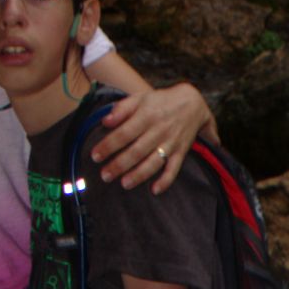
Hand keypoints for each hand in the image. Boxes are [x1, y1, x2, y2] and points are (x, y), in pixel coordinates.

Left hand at [87, 80, 212, 192]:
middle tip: (105, 175)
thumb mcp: (140, 98)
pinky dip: (165, 181)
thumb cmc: (160, 101)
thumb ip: (122, 108)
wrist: (192, 103)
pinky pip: (174, 169)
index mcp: (146, 115)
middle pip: (137, 151)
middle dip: (119, 165)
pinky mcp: (181, 152)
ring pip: (154, 162)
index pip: (124, 133)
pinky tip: (154, 190)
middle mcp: (159, 130)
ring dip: (139, 175)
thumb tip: (105, 121)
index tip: (95, 155)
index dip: (109, 145)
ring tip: (124, 184)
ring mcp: (171, 143)